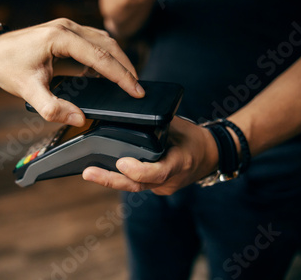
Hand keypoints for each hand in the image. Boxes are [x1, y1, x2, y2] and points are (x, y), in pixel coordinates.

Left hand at [0, 18, 143, 125]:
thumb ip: (52, 108)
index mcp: (60, 38)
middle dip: (125, 66)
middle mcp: (66, 27)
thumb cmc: (5, 67)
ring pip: (103, 40)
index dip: (121, 75)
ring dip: (117, 59)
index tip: (136, 90)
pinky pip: (93, 41)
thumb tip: (78, 119)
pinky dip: (105, 55)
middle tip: (137, 88)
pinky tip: (106, 72)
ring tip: (127, 80)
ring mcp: (65, 27)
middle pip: (107, 44)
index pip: (100, 56)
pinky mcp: (64, 32)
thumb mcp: (27, 91)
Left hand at [82, 116, 218, 194]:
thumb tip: (129, 113)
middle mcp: (170, 180)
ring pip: (134, 187)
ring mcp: (162, 187)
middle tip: (89, 173)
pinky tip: (100, 172)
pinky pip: (136, 184)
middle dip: (111, 179)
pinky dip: (119, 178)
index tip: (121, 163)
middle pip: (138, 184)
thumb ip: (156, 125)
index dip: (139, 170)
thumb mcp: (179, 126)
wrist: (211, 156)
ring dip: (110, 180)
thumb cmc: (193, 138)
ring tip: (88, 173)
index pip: (158, 172)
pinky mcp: (155, 188)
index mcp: (179, 162)